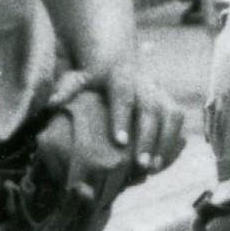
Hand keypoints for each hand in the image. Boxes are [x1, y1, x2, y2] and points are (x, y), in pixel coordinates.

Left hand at [66, 64, 186, 176]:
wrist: (117, 61)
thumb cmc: (93, 77)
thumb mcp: (77, 78)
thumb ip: (66, 90)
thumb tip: (51, 104)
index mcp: (118, 76)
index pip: (122, 96)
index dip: (122, 119)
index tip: (120, 142)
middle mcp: (144, 82)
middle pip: (151, 109)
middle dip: (148, 138)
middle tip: (141, 165)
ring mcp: (160, 92)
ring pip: (171, 115)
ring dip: (165, 143)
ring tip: (153, 169)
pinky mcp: (169, 102)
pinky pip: (178, 123)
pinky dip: (172, 144)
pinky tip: (162, 164)